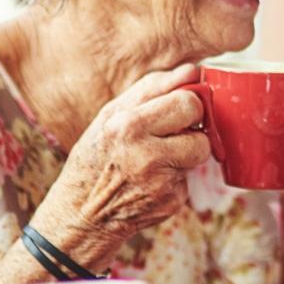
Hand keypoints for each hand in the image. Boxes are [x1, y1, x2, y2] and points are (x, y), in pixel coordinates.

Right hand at [38, 65, 211, 243]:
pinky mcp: (173, 201)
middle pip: (200, 127)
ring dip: (186, 152)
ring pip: (200, 151)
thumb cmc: (96, 157)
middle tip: (172, 132)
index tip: (178, 108)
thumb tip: (193, 70)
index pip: (187, 102)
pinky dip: (177, 176)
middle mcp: (145, 155)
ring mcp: (161, 182)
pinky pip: (191, 176)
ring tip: (157, 157)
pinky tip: (152, 181)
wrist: (83, 214)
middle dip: (192, 126)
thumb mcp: (110, 116)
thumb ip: (152, 89)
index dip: (187, 103)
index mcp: (127, 126)